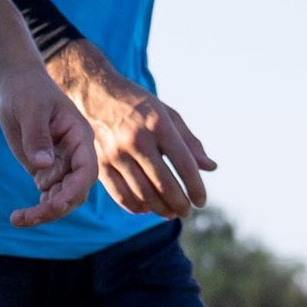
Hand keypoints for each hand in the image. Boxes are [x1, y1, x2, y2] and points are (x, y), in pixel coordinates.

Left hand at [0, 67, 99, 227]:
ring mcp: (62, 163)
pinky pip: (49, 195)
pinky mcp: (46, 169)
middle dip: (56, 208)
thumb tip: (41, 166)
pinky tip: (20, 216)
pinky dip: (38, 208)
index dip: (74, 191)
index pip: (87, 170)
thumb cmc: (28, 92)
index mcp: (79, 137)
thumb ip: (37, 136)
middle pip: (76, 190)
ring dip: (44, 212)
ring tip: (17, 219)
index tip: (53, 205)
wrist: (19, 86)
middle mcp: (75, 154)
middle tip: (26, 218)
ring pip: (62, 197)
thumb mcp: (31, 109)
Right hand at [52, 47, 217, 219]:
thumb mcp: (167, 114)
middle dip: (179, 203)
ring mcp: (116, 153)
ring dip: (160, 209)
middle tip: (188, 212)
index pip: (184, 163)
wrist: (96, 93)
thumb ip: (189, 142)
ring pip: (142, 193)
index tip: (202, 201)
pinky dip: (136, 206)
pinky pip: (120, 194)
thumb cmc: (138, 104)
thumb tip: (211, 168)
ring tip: (171, 213)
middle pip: (163, 183)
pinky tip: (147, 209)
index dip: (195, 186)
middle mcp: (136, 140)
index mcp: (158, 124)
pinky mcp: (100, 163)